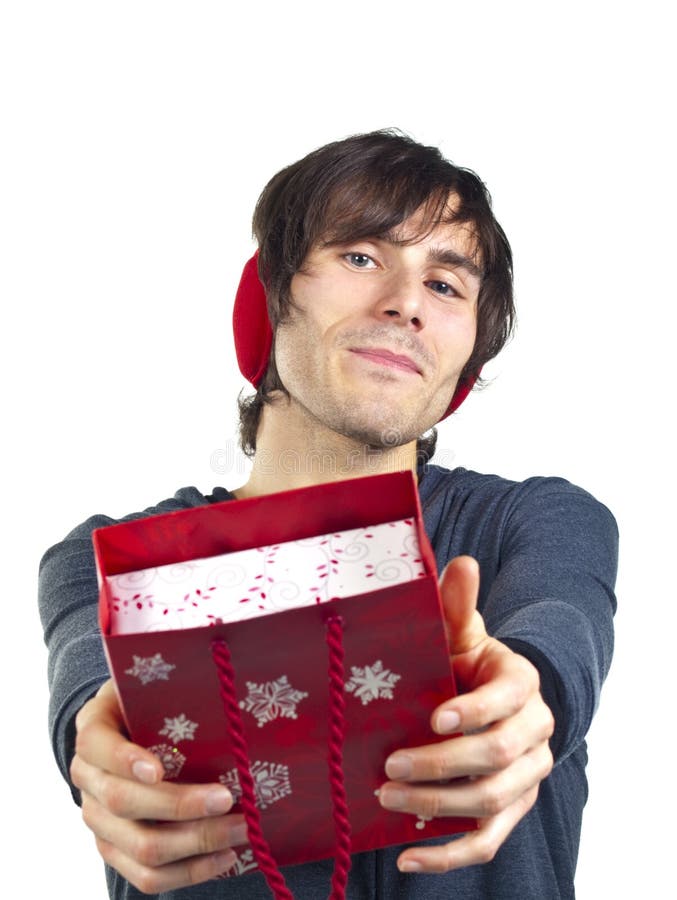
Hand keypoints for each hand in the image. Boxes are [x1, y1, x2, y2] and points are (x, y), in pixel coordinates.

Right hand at [70, 680, 247, 892]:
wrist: (128, 731)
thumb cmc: (152, 703)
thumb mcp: (154, 686)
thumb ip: (176, 688)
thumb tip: (229, 692)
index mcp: (93, 729)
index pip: (98, 745)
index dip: (125, 760)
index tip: (159, 770)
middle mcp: (87, 776)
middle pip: (124, 802)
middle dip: (182, 805)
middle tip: (229, 799)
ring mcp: (97, 818)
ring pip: (139, 847)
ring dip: (196, 843)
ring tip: (240, 830)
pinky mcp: (114, 849)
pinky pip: (145, 876)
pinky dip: (189, 871)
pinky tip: (225, 856)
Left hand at [377, 556, 554, 872]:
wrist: (483, 698)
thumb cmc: (463, 661)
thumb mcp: (460, 632)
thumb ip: (457, 603)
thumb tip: (460, 562)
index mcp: (521, 684)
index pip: (507, 701)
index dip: (474, 712)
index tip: (433, 717)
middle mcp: (534, 733)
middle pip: (498, 759)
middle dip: (441, 765)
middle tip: (389, 767)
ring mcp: (526, 777)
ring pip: (491, 803)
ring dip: (437, 808)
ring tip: (387, 801)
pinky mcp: (511, 809)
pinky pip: (488, 842)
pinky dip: (449, 856)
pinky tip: (405, 857)